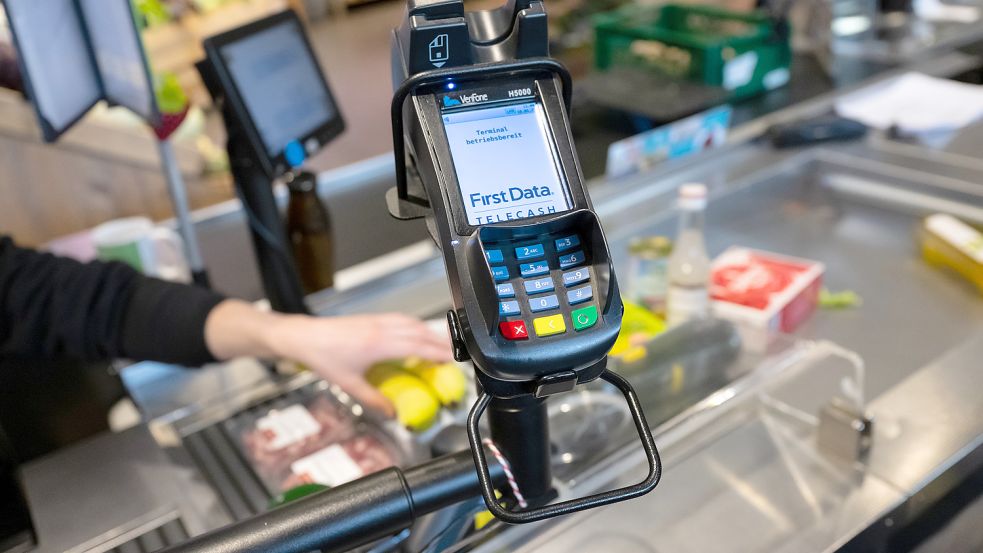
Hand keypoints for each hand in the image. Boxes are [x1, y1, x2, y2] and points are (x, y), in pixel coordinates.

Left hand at [266, 313, 453, 415]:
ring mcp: (377, 320)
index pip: (417, 346)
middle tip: (454, 353)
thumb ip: (373, 400)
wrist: (304, 337)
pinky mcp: (371, 318)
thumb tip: (391, 413)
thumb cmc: (323, 358)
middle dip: (440, 341)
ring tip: (440, 342)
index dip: (437, 352)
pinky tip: (416, 332)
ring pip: (412, 322)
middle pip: (420, 331)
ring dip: (429, 331)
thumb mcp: (349, 384)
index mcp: (378, 344)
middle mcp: (381, 328)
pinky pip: (401, 318)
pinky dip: (414, 325)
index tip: (452, 359)